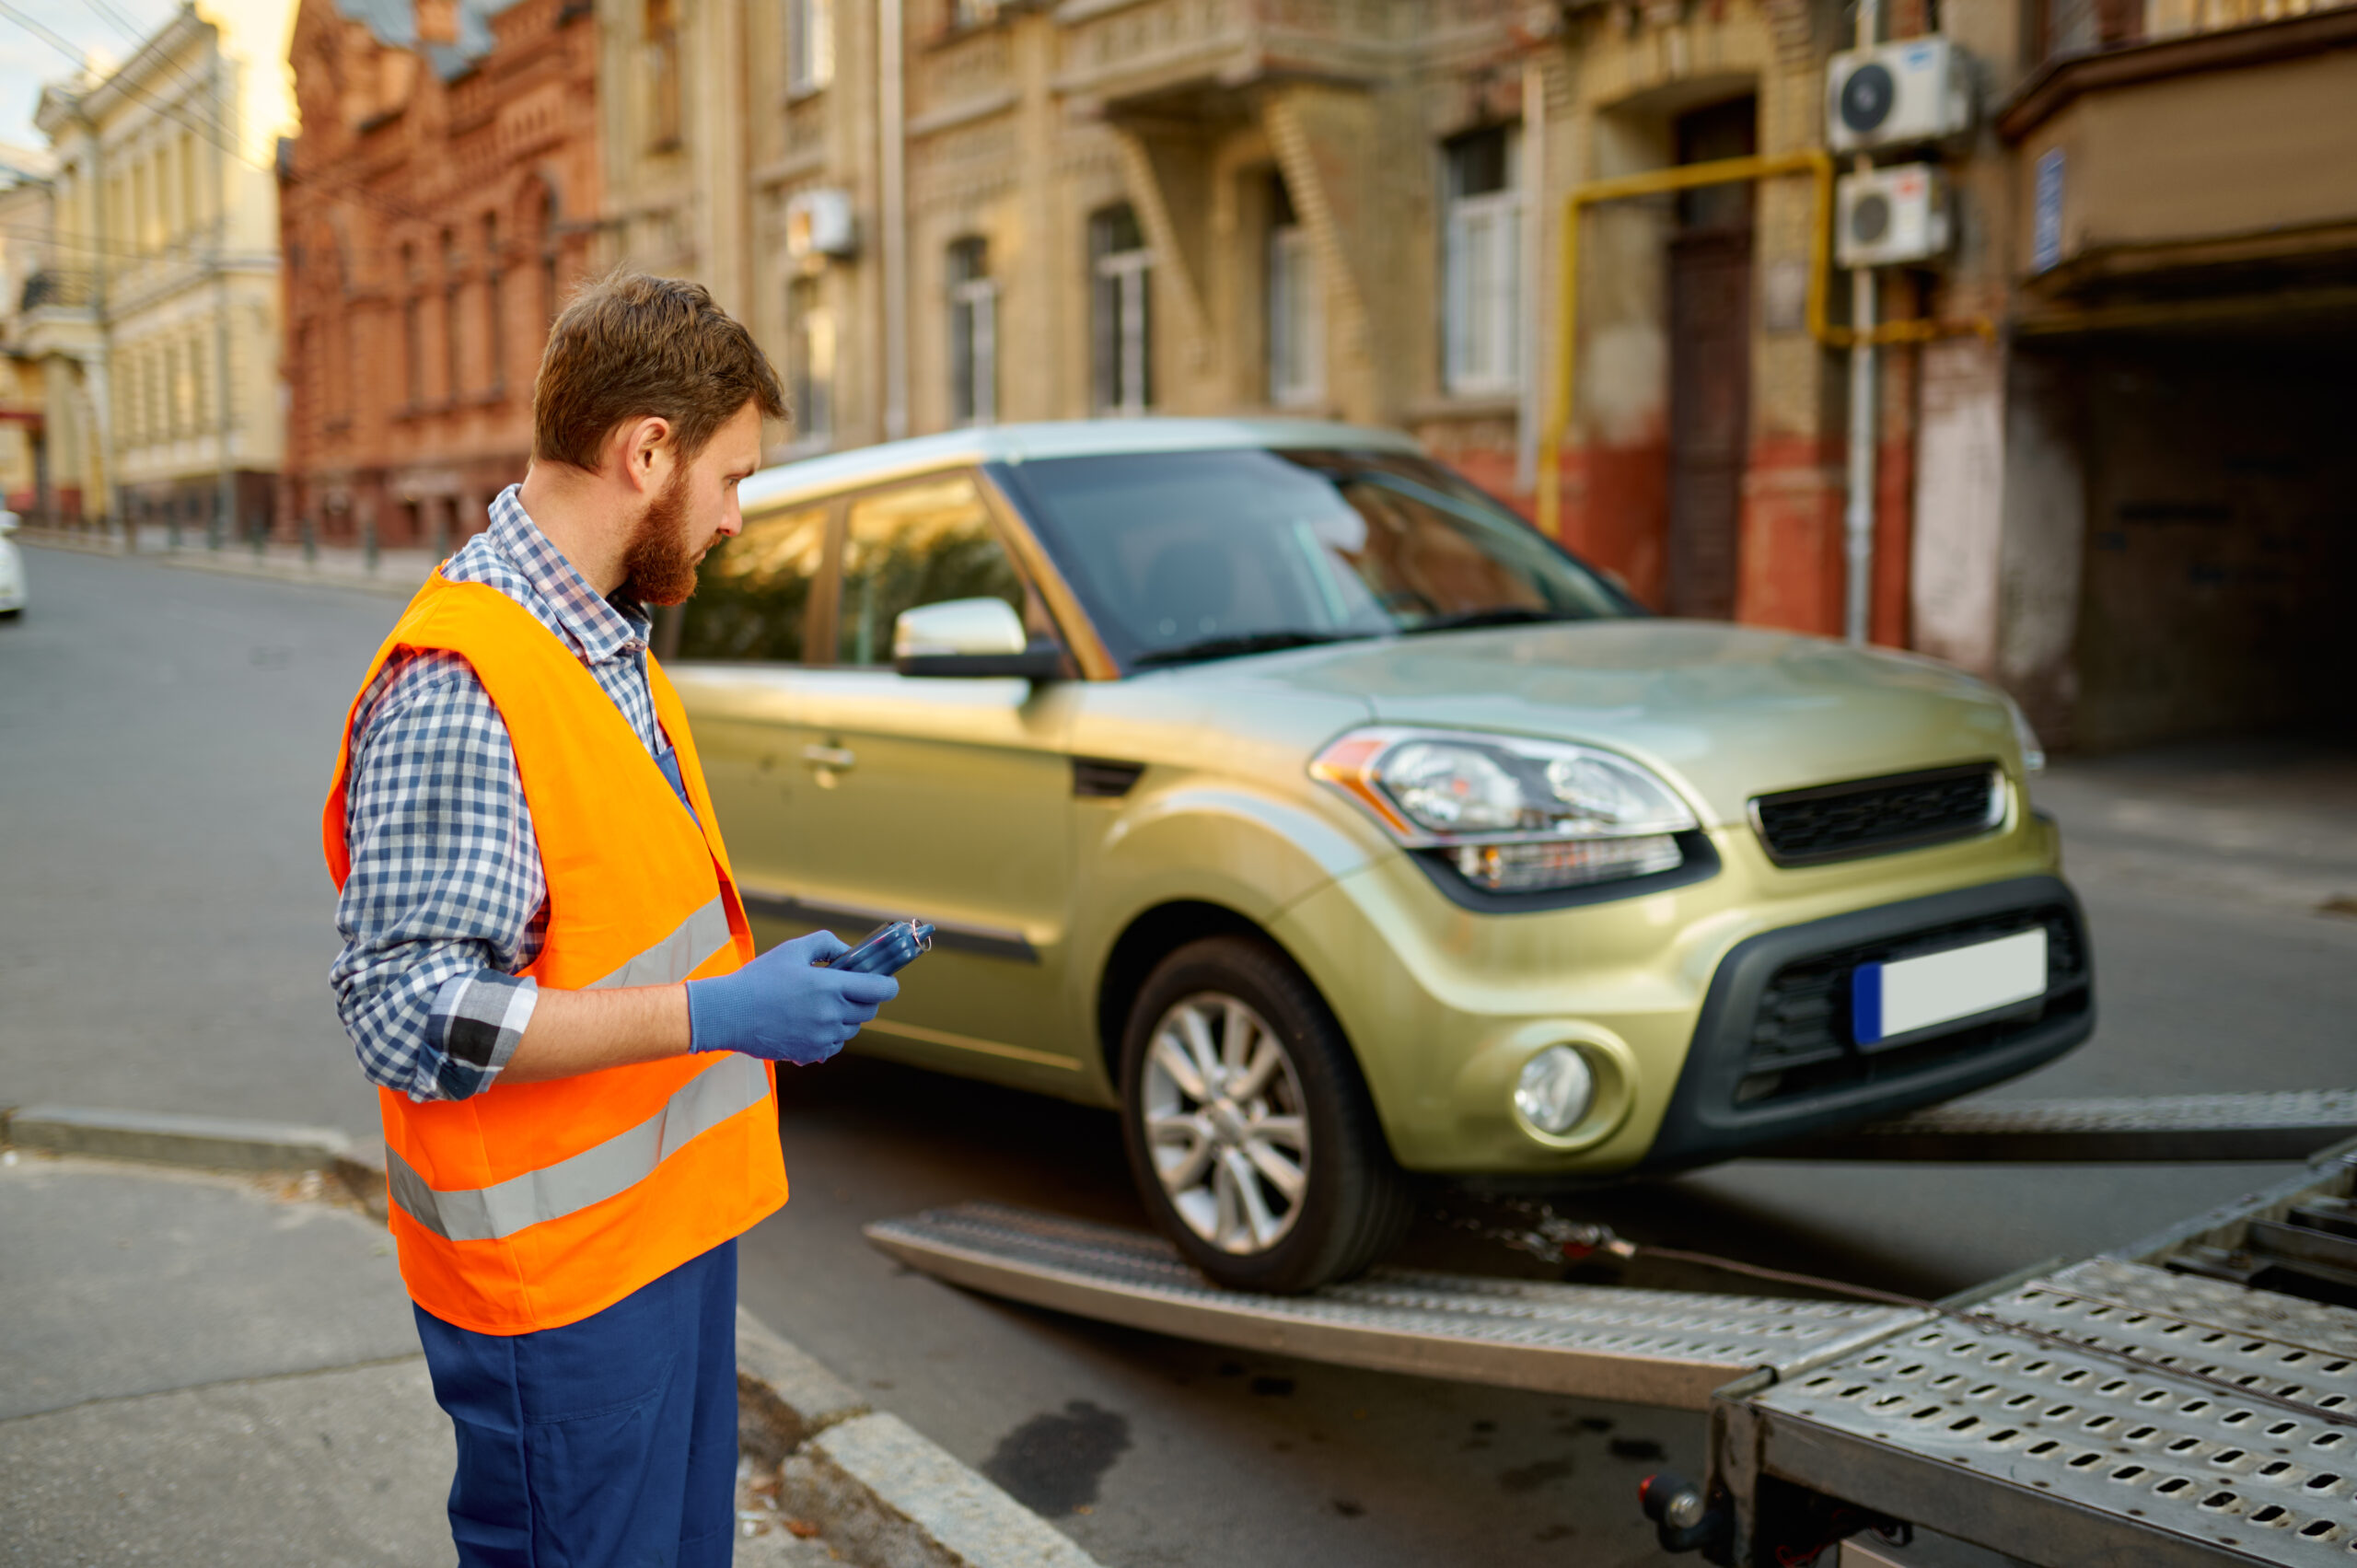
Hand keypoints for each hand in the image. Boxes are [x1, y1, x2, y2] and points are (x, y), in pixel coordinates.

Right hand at [685, 930, 899, 1065]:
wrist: (728, 1013)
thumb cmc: (759, 978)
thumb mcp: (793, 950)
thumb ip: (826, 944)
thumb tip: (848, 953)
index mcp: (830, 986)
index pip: (881, 990)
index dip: (888, 985)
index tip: (885, 982)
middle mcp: (831, 1014)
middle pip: (869, 1011)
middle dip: (865, 1000)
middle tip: (848, 991)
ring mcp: (821, 1037)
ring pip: (851, 1030)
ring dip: (846, 1019)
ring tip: (822, 1007)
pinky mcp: (809, 1053)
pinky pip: (833, 1047)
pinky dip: (829, 1037)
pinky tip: (811, 1025)